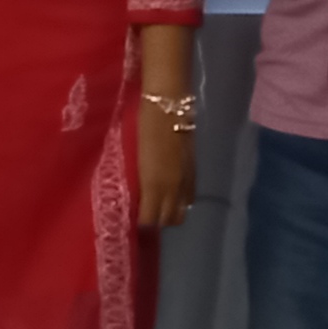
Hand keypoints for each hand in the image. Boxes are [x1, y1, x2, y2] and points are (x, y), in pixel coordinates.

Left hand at [131, 110, 197, 228]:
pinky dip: (181, 201)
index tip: (133, 220)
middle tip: (145, 215)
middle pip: (169, 219)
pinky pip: (189, 196)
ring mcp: (186, 179)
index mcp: (154, 184)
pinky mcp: (194, 170)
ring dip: (171, 213)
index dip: (142, 223)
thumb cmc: (143, 127)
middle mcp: (172, 187)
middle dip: (157, 221)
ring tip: (159, 207)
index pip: (150, 219)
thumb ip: (137, 181)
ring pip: (182, 211)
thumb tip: (136, 198)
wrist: (168, 105)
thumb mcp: (134, 157)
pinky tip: (172, 195)